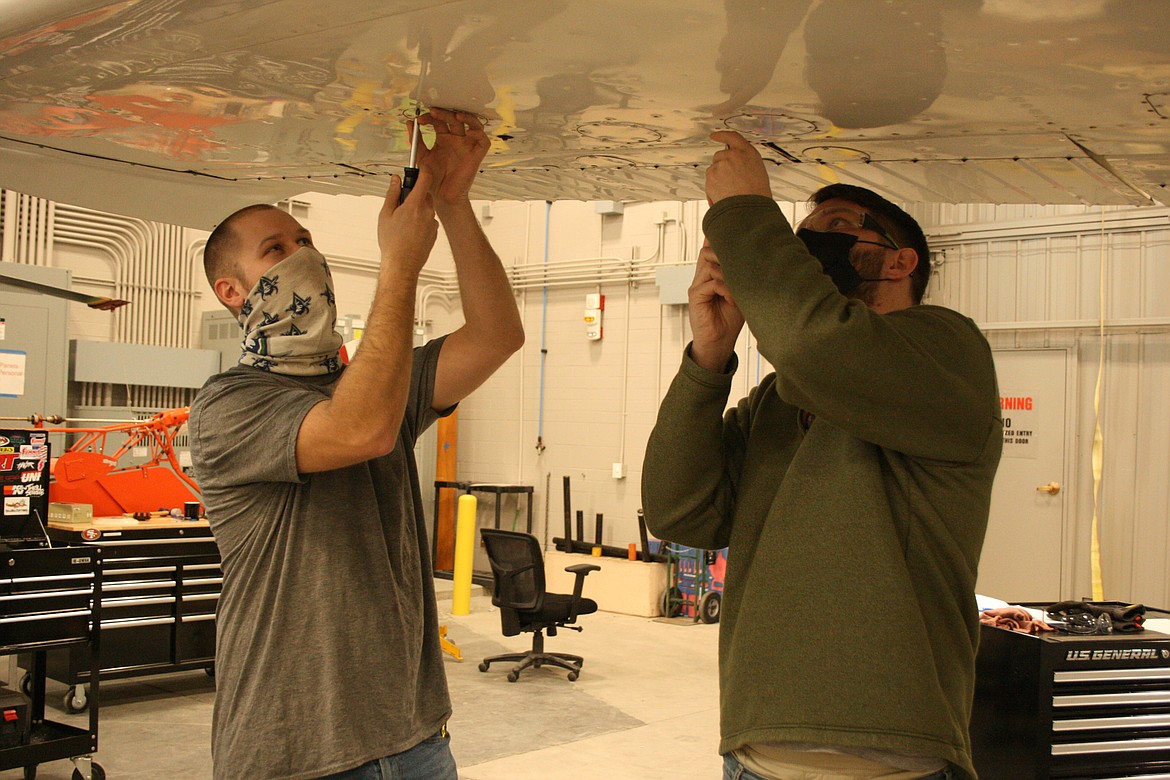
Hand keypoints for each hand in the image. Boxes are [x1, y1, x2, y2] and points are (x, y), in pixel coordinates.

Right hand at [378, 170, 438, 277]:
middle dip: (414, 195)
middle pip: (424, 194)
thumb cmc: (393, 243)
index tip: (419, 167)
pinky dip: (420, 221)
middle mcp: (427, 212)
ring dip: (416, 210)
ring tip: (403, 223)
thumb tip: (396, 180)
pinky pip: (428, 220)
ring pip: (426, 208)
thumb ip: (392, 193)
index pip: (424, 179)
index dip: (422, 170)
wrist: (402, 264)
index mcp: (415, 205)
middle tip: (401, 205)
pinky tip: (410, 231)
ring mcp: (432, 223)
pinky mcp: (435, 233)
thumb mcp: (386, 214)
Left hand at [412, 107, 489, 207]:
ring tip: (456, 115)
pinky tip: (470, 130)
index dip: (430, 117)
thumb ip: (416, 140)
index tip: (420, 120)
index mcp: (443, 139)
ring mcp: (466, 147)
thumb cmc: (432, 179)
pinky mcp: (476, 156)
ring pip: (472, 124)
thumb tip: (409, 123)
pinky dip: (480, 133)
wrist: (441, 197)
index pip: (439, 121)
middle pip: (454, 119)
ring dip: (466, 117)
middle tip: (434, 112)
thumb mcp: (421, 157)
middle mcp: (456, 140)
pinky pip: (484, 141)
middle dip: (444, 114)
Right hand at [688, 240, 743, 371]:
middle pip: (708, 251)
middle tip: (743, 264)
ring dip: (728, 273)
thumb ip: (742, 276)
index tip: (732, 229)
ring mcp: (697, 286)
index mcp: (711, 274)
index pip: (710, 248)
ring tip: (739, 288)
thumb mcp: (741, 293)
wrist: (719, 344)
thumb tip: (758, 259)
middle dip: (725, 253)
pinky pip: (711, 283)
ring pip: (709, 264)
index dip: (717, 236)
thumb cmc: (730, 320)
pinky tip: (732, 301)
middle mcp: (701, 277)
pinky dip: (726, 289)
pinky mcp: (695, 296)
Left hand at [706, 130, 771, 203]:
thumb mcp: (757, 172)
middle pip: (719, 156)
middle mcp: (734, 155)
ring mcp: (722, 164)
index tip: (714, 135)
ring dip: (717, 178)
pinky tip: (723, 195)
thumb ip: (744, 164)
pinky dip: (712, 189)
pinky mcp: (711, 174)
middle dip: (720, 166)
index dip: (721, 135)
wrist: (750, 208)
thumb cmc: (756, 195)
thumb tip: (734, 167)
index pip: (732, 137)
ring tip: (729, 191)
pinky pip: (708, 181)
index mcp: (748, 152)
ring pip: (713, 169)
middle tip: (728, 181)